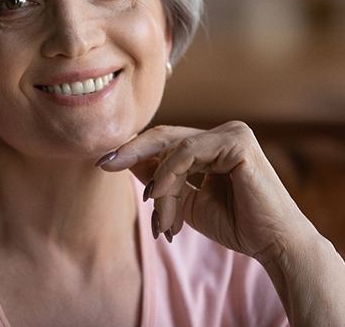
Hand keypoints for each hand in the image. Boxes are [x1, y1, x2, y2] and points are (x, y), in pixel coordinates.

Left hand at [98, 121, 308, 258]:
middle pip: (165, 136)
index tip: (106, 163)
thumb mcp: (186, 200)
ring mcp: (232, 132)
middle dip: (132, 151)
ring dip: (160, 184)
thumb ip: (161, 180)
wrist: (273, 245)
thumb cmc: (235, 224)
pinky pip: (188, 151)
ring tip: (160, 216)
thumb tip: (126, 163)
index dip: (135, 150)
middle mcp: (222, 132)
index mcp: (211, 144)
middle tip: (106, 164)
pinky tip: (160, 194)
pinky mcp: (238, 141)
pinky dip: (169, 173)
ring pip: (174, 148)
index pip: (165, 141)